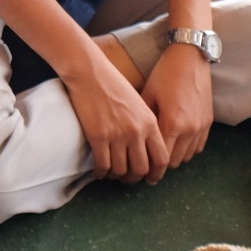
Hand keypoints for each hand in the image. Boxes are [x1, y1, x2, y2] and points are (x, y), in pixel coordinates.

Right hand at [56, 42, 168, 183]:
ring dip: (116, 176)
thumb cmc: (113, 84)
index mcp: (150, 122)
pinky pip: (102, 165)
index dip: (157, 174)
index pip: (161, 158)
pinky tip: (99, 171)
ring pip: (121, 170)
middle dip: (134, 178)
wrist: (89, 72)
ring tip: (112, 174)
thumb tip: (146, 148)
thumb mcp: (139, 103)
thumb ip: (145, 124)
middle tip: (128, 178)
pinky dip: (101, 172)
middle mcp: (136, 132)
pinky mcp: (98, 137)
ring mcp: (117, 135)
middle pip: (141, 169)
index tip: (150, 178)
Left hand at [140, 45, 213, 176]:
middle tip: (146, 167)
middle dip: (159, 167)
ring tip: (159, 155)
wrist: (191, 56)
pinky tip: (175, 144)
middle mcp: (189, 129)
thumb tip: (130, 140)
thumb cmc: (165, 73)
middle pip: (172, 163)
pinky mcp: (209, 123)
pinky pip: (197, 148)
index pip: (158, 158)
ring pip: (185, 157)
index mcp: (172, 123)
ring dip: (172, 158)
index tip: (138, 173)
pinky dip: (186, 150)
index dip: (147, 167)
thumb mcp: (147, 95)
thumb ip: (142, 121)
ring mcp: (201, 127)